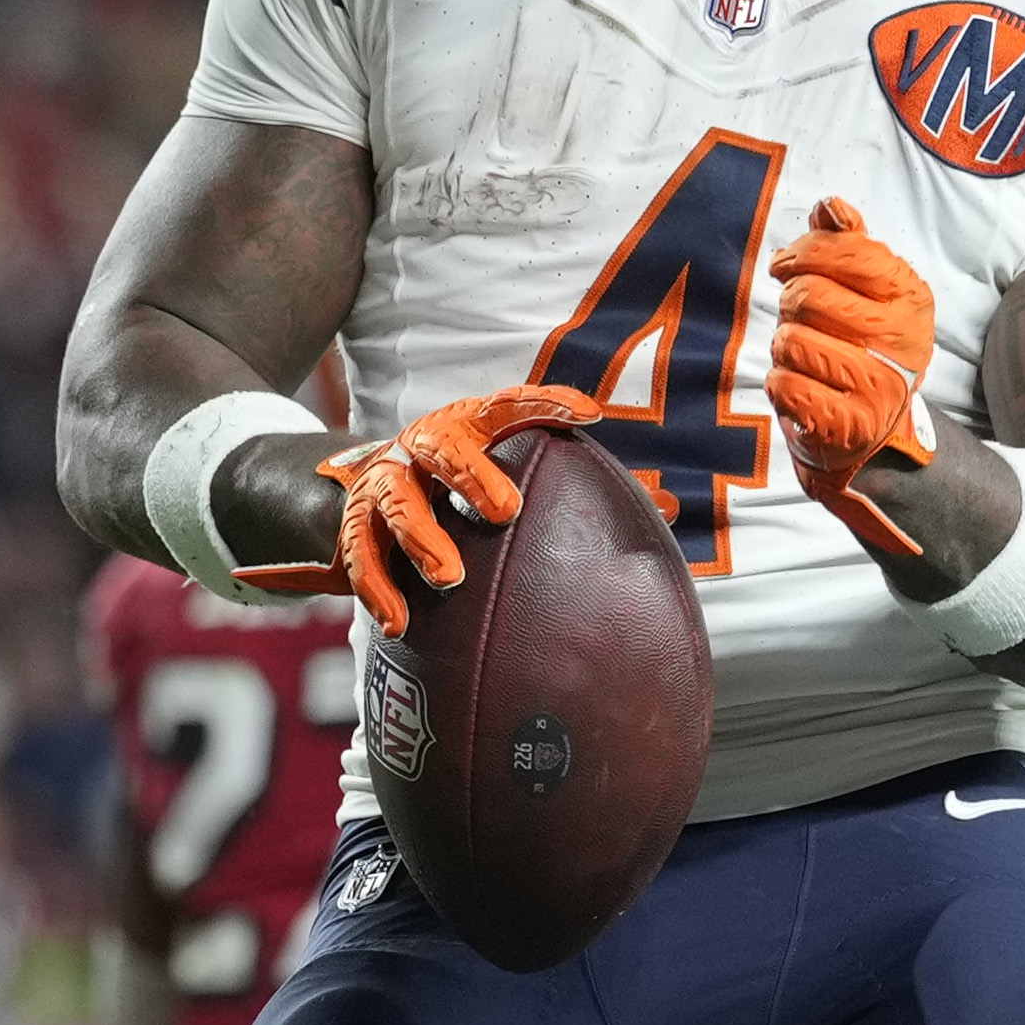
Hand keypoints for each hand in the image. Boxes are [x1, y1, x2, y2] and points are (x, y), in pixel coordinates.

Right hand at [241, 385, 604, 634]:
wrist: (359, 485)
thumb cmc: (461, 479)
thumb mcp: (508, 469)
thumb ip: (583, 488)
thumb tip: (671, 509)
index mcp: (468, 425)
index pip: (509, 405)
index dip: (546, 403)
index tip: (589, 415)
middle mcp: (421, 446)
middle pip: (442, 448)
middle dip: (472, 476)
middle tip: (505, 511)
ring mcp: (383, 484)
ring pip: (396, 504)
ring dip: (421, 538)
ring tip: (450, 577)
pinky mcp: (353, 526)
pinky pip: (360, 557)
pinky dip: (377, 588)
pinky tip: (400, 621)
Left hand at [763, 202, 939, 548]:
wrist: (874, 432)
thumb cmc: (863, 346)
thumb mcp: (870, 291)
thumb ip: (850, 243)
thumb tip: (831, 207)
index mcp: (911, 298)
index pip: (850, 252)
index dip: (805, 252)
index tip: (787, 264)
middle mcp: (901, 341)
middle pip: (809, 296)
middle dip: (791, 304)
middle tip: (801, 319)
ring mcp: (876, 386)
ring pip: (790, 341)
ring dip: (785, 347)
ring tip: (807, 356)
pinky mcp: (845, 424)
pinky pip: (782, 384)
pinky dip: (781, 383)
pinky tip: (803, 387)